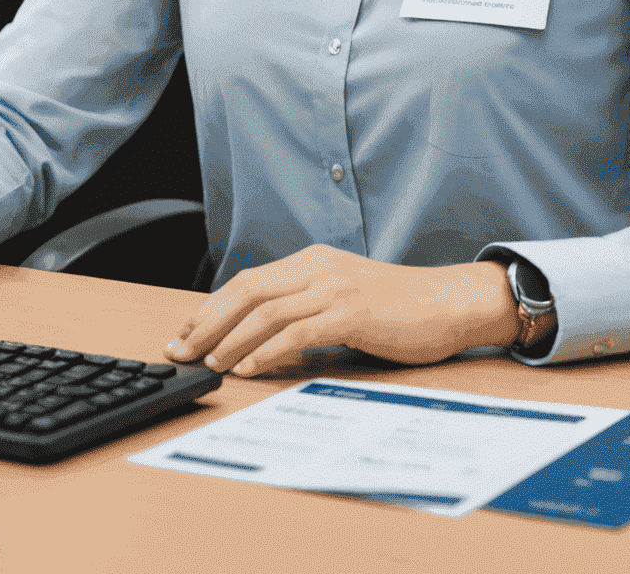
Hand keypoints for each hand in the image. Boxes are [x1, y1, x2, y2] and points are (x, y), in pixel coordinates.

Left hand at [164, 245, 521, 377]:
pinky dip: (267, 351)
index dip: (211, 307)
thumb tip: (260, 340)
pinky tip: (249, 369)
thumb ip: (306, 308)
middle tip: (180, 351)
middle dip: (207, 323)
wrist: (449, 303)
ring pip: (266, 311)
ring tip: (209, 365)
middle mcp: (319, 267)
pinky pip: (297, 331)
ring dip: (230, 340)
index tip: (184, 334)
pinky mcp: (351, 312)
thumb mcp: (344, 298)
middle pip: (246, 291)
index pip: (247, 281)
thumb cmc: (399, 308)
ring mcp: (335, 287)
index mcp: (313, 261)